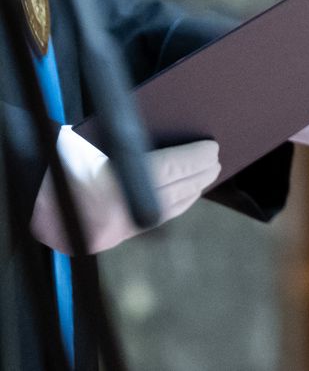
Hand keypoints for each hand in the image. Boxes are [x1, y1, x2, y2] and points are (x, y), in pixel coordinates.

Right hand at [31, 126, 220, 254]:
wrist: (18, 194)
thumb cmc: (52, 159)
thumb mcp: (87, 141)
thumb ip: (127, 142)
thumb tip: (171, 137)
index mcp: (108, 186)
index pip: (169, 171)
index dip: (195, 159)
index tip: (213, 148)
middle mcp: (111, 215)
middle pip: (172, 194)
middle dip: (198, 176)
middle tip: (217, 161)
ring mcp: (107, 234)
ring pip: (162, 214)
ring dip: (188, 194)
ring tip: (204, 177)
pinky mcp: (101, 244)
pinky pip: (145, 225)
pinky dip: (167, 208)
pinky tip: (179, 197)